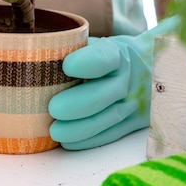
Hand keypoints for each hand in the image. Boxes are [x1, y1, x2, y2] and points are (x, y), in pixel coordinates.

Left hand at [48, 17, 178, 149]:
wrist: (150, 67)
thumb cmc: (107, 55)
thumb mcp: (96, 43)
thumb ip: (72, 49)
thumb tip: (35, 56)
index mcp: (117, 53)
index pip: (105, 57)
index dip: (87, 63)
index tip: (67, 66)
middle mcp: (127, 78)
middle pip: (106, 93)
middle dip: (78, 104)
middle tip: (54, 108)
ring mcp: (133, 102)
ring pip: (108, 117)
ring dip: (80, 128)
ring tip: (55, 131)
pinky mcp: (132, 122)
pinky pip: (111, 133)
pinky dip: (89, 140)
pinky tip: (68, 142)